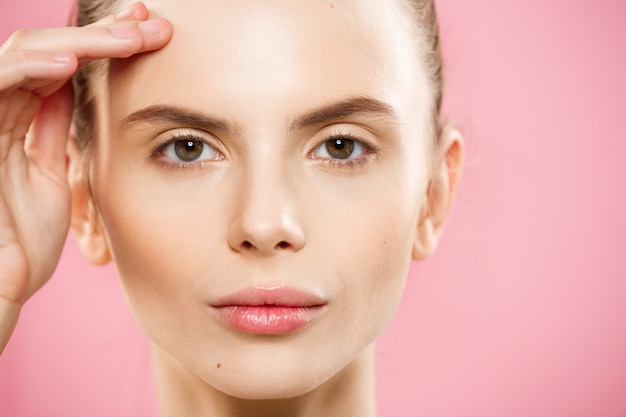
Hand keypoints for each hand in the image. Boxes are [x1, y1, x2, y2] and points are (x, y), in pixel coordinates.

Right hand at [0, 2, 172, 352]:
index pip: (65, 64)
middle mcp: (2, 110)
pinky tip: (73, 61)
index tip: (153, 36)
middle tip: (152, 23)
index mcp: (23, 119)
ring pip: (29, 55)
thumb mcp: (50, 177)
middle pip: (52, 50)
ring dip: (82, 41)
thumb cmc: (19, 241)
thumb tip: (73, 88)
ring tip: (130, 37)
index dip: (107, 45)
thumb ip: (54, 132)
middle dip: (104, 34)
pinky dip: (33, 67)